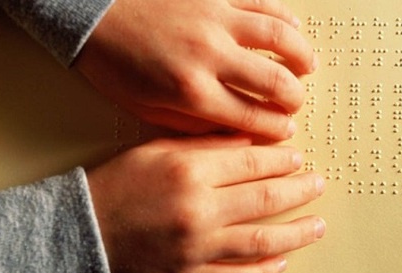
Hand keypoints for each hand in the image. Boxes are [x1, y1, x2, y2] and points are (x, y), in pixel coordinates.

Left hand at [76, 0, 316, 139]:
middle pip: (274, 81)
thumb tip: (228, 130)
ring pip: (279, 37)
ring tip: (308, 67)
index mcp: (191, 91)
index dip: (274, 128)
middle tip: (296, 104)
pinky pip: (263, 2)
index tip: (284, 131)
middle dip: (294, 98)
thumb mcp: (145, 108)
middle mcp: (210, 55)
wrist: (94, 13)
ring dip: (301, 56)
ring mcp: (216, 19)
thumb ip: (190, 122)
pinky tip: (293, 28)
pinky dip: (285, 16)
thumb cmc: (114, 63)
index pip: (250, 116)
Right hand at [87, 135, 325, 272]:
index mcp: (189, 173)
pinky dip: (264, 272)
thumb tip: (247, 143)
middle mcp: (198, 212)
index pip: (251, 163)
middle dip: (299, 190)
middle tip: (318, 183)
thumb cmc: (118, 186)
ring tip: (318, 224)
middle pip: (264, 199)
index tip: (297, 158)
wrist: (85, 229)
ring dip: (295, 232)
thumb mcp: (156, 152)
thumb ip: (204, 147)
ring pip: (261, 241)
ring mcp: (196, 250)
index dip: (280, 159)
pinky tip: (281, 263)